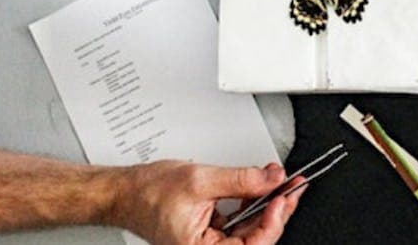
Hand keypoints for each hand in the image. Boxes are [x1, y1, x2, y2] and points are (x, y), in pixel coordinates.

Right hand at [107, 160, 303, 244]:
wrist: (125, 191)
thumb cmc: (148, 193)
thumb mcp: (201, 179)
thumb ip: (241, 179)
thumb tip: (271, 179)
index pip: (252, 244)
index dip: (273, 221)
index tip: (284, 197)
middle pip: (256, 237)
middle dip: (277, 210)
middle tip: (292, 187)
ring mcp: (211, 242)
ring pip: (250, 229)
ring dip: (268, 206)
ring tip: (282, 185)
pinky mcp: (211, 231)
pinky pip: (239, 222)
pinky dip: (253, 204)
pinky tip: (263, 189)